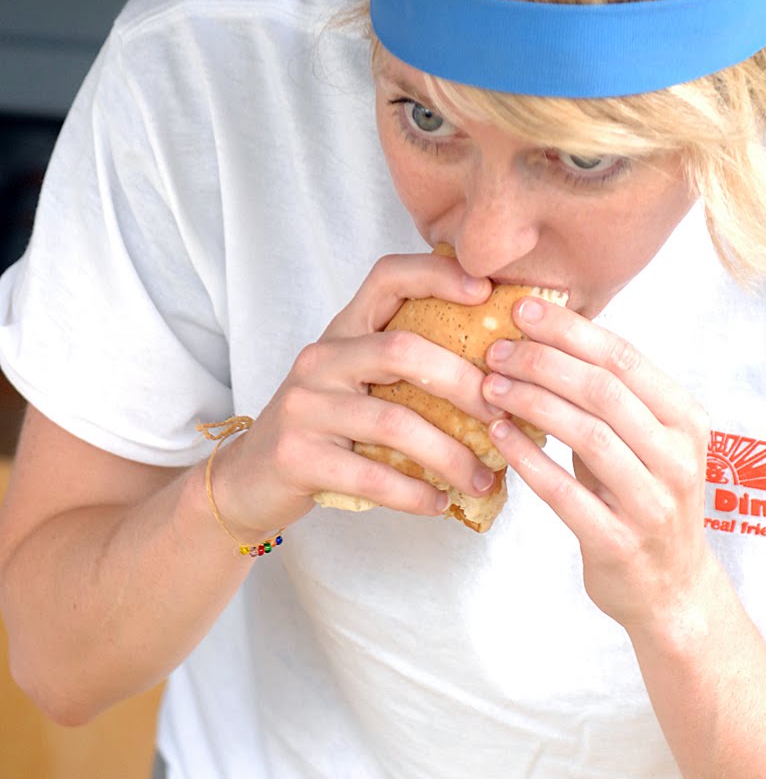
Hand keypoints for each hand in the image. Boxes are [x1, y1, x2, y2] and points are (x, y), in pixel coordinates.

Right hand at [211, 253, 502, 537]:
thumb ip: (407, 367)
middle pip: (403, 351)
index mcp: (343, 331)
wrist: (249, 479)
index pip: (387, 277)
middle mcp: (321, 358)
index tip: (485, 291)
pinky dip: (415, 493)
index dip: (437, 274)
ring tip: (484, 479)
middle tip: (503, 415)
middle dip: (464, 384)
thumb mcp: (358, 382)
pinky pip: (372, 474)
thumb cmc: (325, 428)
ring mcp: (305, 406)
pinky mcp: (296, 456)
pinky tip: (440, 504)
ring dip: (451, 455)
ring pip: (395, 422)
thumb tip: (501, 374)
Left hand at [482, 296, 711, 635]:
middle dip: (541, 361)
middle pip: (603, 390)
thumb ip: (608, 394)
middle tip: (495, 350)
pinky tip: (497, 435)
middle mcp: (677, 456)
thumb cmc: (643, 497)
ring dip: (530, 402)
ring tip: (489, 386)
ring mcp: (652, 502)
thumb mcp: (643, 440)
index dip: (569, 329)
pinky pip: (564, 492)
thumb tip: (542, 332)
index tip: (522, 309)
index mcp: (686, 419)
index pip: (624, 357)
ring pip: (586, 433)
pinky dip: (527, 458)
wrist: (672, 590)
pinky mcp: (619, 541)